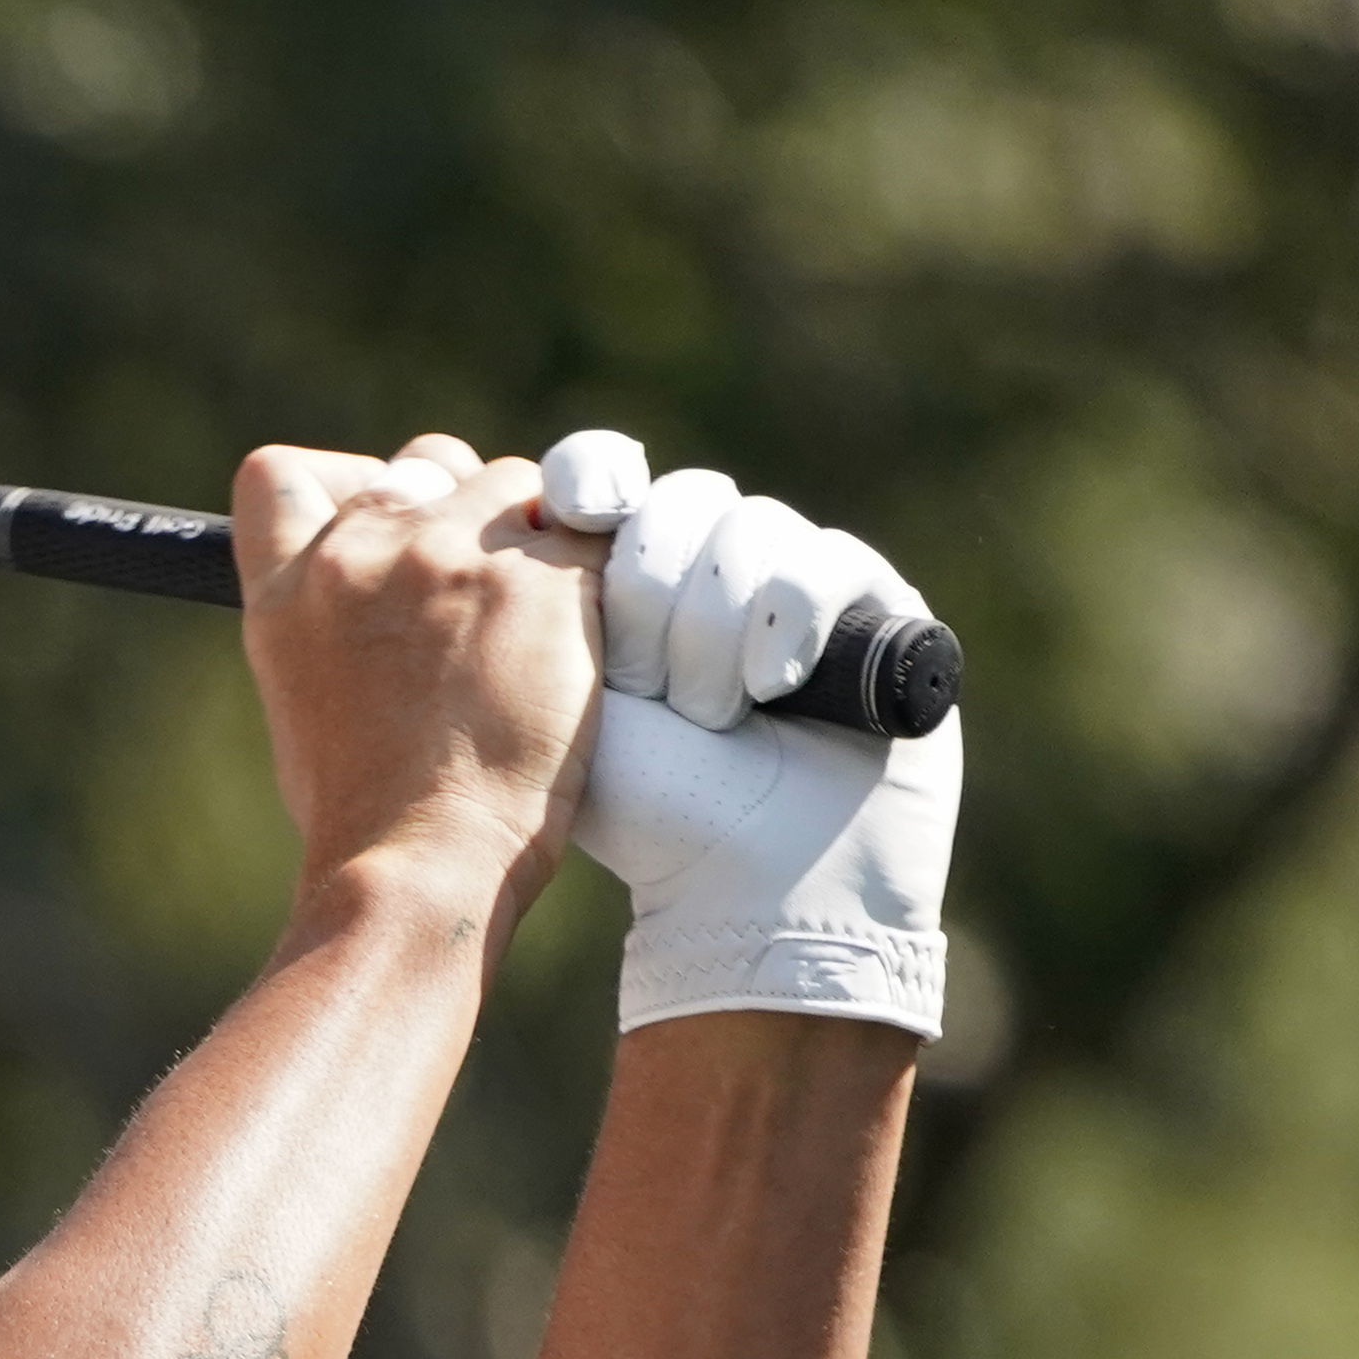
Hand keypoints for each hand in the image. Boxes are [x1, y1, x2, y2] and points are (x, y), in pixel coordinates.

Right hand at [230, 431, 603, 911]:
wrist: (422, 859)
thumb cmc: (366, 810)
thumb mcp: (303, 696)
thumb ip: (333, 614)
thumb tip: (385, 586)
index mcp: (284, 590)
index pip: (279, 476)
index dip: (341, 483)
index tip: (378, 522)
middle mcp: (359, 551)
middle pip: (424, 463)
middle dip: (459, 506)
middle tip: (479, 592)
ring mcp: (451, 553)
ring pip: (516, 486)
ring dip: (531, 541)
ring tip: (530, 633)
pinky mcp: (542, 572)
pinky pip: (589, 534)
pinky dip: (592, 580)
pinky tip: (576, 647)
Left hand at [529, 430, 956, 1036]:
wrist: (745, 884)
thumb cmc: (641, 808)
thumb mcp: (553, 705)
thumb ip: (517, 611)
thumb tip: (486, 505)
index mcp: (621, 574)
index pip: (603, 474)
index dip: (591, 477)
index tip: (577, 509)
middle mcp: (709, 563)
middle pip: (677, 499)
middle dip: (652, 594)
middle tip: (645, 685)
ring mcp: (793, 577)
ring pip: (749, 529)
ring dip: (713, 631)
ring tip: (710, 717)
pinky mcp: (872, 602)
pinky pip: (824, 561)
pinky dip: (792, 619)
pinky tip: (773, 684)